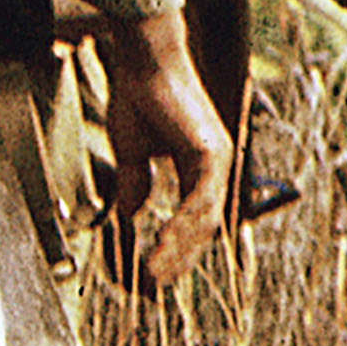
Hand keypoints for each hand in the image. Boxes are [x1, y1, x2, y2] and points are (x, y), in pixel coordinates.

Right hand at [89, 11, 234, 287]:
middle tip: (151, 286)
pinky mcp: (210, 150)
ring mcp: (218, 158)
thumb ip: (135, 185)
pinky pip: (198, 199)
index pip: (195, 222)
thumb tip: (128, 214)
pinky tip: (162, 244)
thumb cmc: (140, 96)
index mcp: (201, 168)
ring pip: (204, 220)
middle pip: (204, 230)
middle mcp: (216, 166)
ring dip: (176, 251)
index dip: (176, 252)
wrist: (143, 59)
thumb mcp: (133, 153)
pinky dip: (180, 226)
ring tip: (151, 274)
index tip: (153, 276)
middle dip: (177, 261)